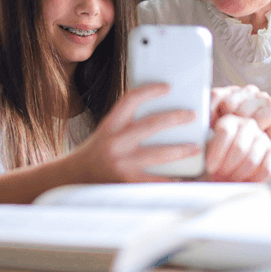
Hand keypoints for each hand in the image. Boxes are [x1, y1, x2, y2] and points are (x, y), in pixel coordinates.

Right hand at [68, 84, 201, 183]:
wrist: (74, 178)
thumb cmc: (95, 152)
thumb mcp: (107, 130)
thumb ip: (127, 122)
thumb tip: (159, 114)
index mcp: (110, 125)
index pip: (131, 99)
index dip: (150, 90)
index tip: (167, 87)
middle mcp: (115, 142)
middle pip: (151, 124)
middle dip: (176, 118)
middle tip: (192, 115)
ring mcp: (122, 164)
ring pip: (159, 154)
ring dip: (181, 150)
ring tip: (196, 146)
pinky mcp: (128, 183)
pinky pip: (157, 180)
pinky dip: (173, 178)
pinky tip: (185, 176)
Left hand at [204, 113, 270, 181]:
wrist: (233, 161)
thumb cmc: (216, 156)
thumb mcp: (205, 149)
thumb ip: (201, 149)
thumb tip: (192, 153)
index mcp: (229, 120)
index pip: (225, 132)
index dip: (217, 153)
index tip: (210, 168)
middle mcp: (247, 125)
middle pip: (239, 147)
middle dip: (227, 167)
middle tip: (219, 177)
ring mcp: (262, 137)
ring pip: (252, 159)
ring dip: (238, 175)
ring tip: (228, 180)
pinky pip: (266, 168)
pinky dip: (254, 180)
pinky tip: (243, 182)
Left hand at [209, 85, 270, 166]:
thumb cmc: (250, 139)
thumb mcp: (229, 130)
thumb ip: (214, 124)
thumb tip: (195, 128)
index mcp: (233, 93)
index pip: (214, 95)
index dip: (208, 112)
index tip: (205, 130)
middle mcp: (247, 91)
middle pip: (227, 104)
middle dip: (225, 124)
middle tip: (226, 141)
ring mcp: (261, 97)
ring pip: (241, 113)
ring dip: (241, 132)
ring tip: (243, 142)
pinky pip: (257, 121)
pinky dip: (255, 134)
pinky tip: (258, 138)